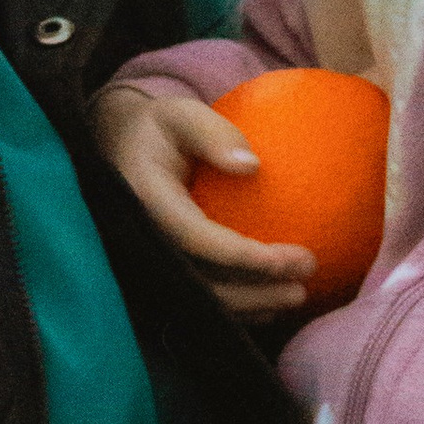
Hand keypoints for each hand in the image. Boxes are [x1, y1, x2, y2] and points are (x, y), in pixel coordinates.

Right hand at [92, 82, 313, 317]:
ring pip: (202, 299)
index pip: (194, 236)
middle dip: (255, 291)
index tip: (286, 259)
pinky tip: (274, 303)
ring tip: (297, 296)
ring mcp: (149, 261)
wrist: (119, 151)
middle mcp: (144, 238)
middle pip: (201, 281)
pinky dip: (239, 309)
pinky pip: (200, 299)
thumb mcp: (181, 114)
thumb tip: (253, 166)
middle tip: (304, 281)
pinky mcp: (162, 271)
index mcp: (145, 200)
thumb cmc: (159, 129)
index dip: (239, 255)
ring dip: (252, 306)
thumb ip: (213, 133)